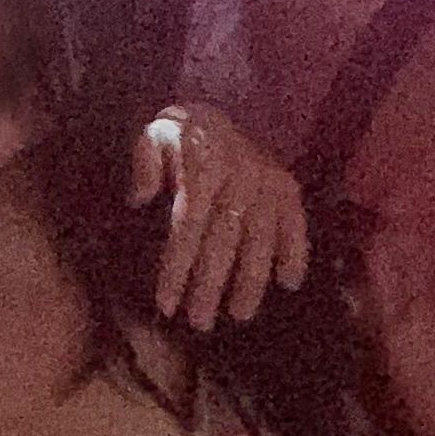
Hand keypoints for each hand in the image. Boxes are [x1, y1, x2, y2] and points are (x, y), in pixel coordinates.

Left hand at [134, 104, 310, 328]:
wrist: (212, 113)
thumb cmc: (175, 137)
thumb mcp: (151, 137)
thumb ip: (143, 165)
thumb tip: (138, 200)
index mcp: (203, 169)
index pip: (188, 229)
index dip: (177, 269)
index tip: (166, 304)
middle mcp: (240, 178)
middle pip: (223, 242)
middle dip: (210, 286)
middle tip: (199, 323)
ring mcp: (268, 183)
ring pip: (260, 240)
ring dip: (250, 281)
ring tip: (239, 315)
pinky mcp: (287, 187)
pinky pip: (296, 223)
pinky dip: (296, 252)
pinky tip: (289, 284)